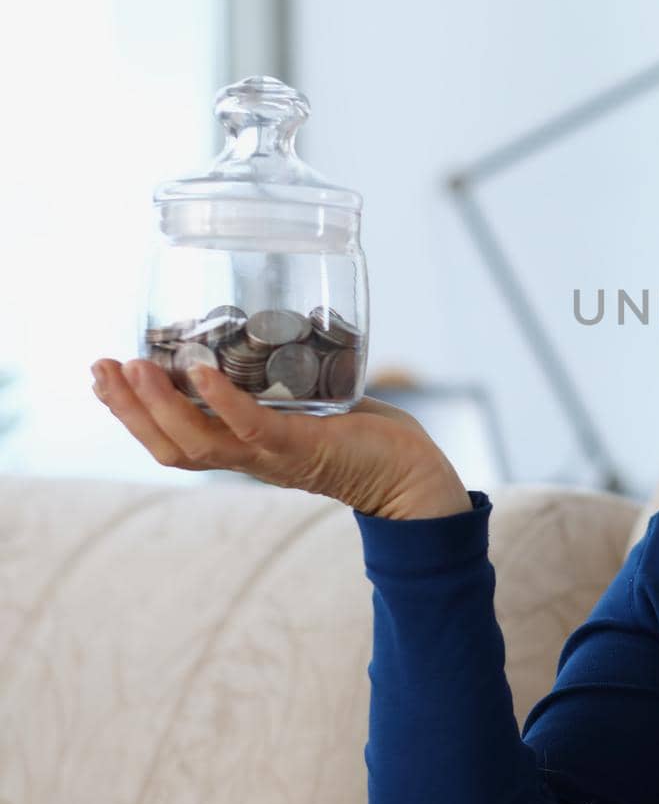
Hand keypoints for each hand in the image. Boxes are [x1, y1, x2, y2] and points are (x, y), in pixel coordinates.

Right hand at [89, 357, 472, 519]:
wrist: (413, 474)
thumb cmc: (367, 436)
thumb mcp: (312, 402)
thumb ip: (285, 377)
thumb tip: (269, 328)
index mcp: (243, 448)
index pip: (171, 438)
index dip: (132, 412)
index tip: (103, 375)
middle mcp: (249, 458)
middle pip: (168, 445)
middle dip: (127, 408)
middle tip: (99, 368)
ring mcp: (272, 456)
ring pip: (196, 441)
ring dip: (158, 404)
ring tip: (133, 366)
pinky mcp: (302, 447)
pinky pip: (250, 426)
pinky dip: (221, 399)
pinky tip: (201, 369)